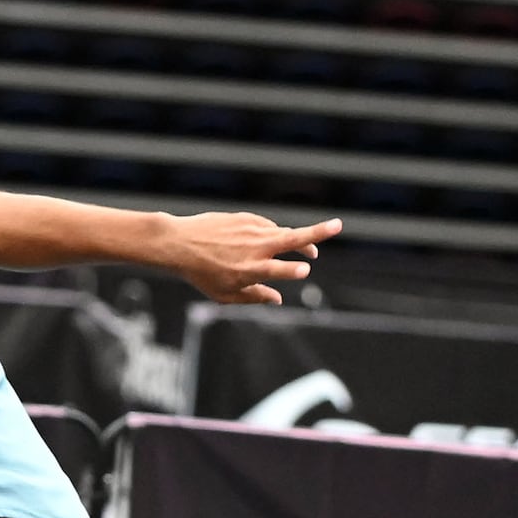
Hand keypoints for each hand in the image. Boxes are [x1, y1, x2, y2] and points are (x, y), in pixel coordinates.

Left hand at [164, 212, 340, 305]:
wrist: (179, 243)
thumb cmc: (201, 274)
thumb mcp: (224, 294)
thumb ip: (254, 297)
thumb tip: (279, 299)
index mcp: (249, 269)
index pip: (277, 269)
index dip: (293, 268)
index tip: (306, 267)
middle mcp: (254, 247)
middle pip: (292, 238)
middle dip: (317, 234)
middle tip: (338, 225)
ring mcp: (251, 230)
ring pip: (284, 232)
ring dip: (302, 239)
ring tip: (312, 249)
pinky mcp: (246, 218)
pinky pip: (267, 227)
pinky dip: (273, 236)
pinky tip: (271, 245)